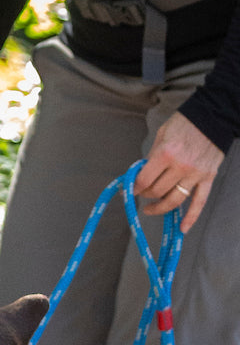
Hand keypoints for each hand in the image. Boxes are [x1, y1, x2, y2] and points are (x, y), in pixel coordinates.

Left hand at [133, 111, 222, 230]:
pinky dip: (191, 217)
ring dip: (159, 208)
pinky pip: (199, 201)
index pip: (144, 181)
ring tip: (149, 209)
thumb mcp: (162, 135)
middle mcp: (181, 166)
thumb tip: (139, 175)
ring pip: (174, 200)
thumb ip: (150, 157)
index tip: (129, 189)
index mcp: (166, 154)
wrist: (214, 115)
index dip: (133, 188)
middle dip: (145, 194)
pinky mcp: (208, 177)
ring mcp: (196, 174)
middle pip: (157, 191)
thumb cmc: (185, 122)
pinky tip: (183, 229)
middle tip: (141, 192)